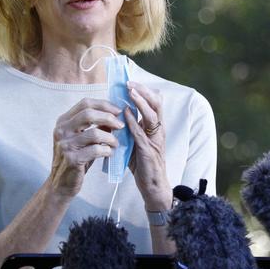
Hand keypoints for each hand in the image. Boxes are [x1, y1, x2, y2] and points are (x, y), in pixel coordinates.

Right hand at [48, 98, 123, 198]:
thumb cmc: (76, 158)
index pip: (85, 103)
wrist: (61, 183)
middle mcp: (61, 130)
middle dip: (109, 118)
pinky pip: (95, 150)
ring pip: (94, 133)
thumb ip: (94, 125)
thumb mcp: (82, 138)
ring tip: (116, 143)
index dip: (104, 104)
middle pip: (89, 114)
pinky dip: (107, 150)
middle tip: (121, 125)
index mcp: (63, 121)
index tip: (118, 111)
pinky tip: (110, 153)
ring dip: (110, 137)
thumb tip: (115, 114)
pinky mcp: (72, 159)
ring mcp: (65, 145)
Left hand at [124, 81, 171, 209]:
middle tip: (130, 83)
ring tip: (131, 92)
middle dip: (143, 91)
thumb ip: (126, 128)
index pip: (153, 102)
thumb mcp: (133, 141)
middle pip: (157, 103)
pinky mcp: (149, 151)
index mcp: (154, 126)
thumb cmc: (142, 163)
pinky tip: (126, 114)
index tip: (129, 82)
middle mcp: (158, 130)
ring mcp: (155, 139)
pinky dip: (133, 122)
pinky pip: (141, 133)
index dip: (143, 91)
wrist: (152, 186)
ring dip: (141, 102)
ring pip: (152, 115)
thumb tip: (111, 115)